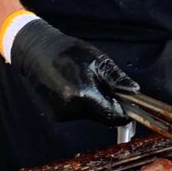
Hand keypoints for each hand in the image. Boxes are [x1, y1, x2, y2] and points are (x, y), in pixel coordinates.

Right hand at [10, 20, 138, 124]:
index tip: (130, 104)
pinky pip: (78, 114)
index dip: (125, 111)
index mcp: (85, 95)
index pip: (114, 115)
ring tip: (88, 85)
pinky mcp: (55, 115)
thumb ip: (117, 79)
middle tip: (106, 88)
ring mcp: (61, 114)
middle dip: (110, 105)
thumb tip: (135, 91)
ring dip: (96, 105)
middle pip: (103, 117)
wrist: (36, 53)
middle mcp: (72, 109)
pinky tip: (75, 90)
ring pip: (91, 116)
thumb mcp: (99, 61)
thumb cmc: (70, 53)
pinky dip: (82, 106)